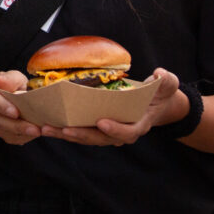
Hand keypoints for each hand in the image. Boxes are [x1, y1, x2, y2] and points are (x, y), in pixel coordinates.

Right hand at [0, 71, 40, 146]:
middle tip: (35, 128)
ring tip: (38, 132)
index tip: (15, 113)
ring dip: (23, 133)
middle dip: (17, 126)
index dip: (3, 107)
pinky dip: (24, 137)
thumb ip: (9, 79)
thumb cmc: (9, 86)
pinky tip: (34, 134)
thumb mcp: (11, 77)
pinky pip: (10, 138)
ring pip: (5, 132)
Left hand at [42, 68, 182, 146]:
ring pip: (86, 137)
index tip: (102, 121)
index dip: (116, 129)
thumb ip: (166, 80)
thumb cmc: (160, 93)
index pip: (128, 132)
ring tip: (46, 128)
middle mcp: (121, 133)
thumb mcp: (167, 85)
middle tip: (63, 129)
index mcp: (139, 125)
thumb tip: (159, 74)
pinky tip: (46, 123)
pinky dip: (63, 129)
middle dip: (81, 134)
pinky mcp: (96, 128)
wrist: (155, 104)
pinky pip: (80, 131)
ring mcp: (108, 132)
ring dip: (66, 134)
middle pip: (99, 139)